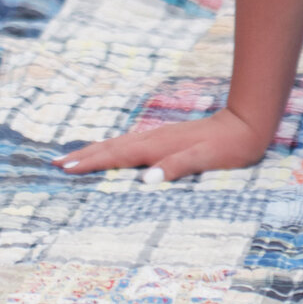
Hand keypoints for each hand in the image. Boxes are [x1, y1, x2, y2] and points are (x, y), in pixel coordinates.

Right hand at [54, 106, 273, 178]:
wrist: (246, 124)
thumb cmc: (228, 147)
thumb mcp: (206, 159)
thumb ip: (177, 167)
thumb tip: (148, 179)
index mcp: (157, 147)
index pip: (116, 156)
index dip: (90, 162)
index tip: (64, 168)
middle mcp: (154, 139)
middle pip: (111, 147)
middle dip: (83, 155)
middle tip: (55, 163)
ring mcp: (159, 137)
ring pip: (119, 144)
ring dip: (95, 151)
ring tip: (73, 157)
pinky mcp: (166, 138)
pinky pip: (130, 145)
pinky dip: (113, 149)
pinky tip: (112, 153)